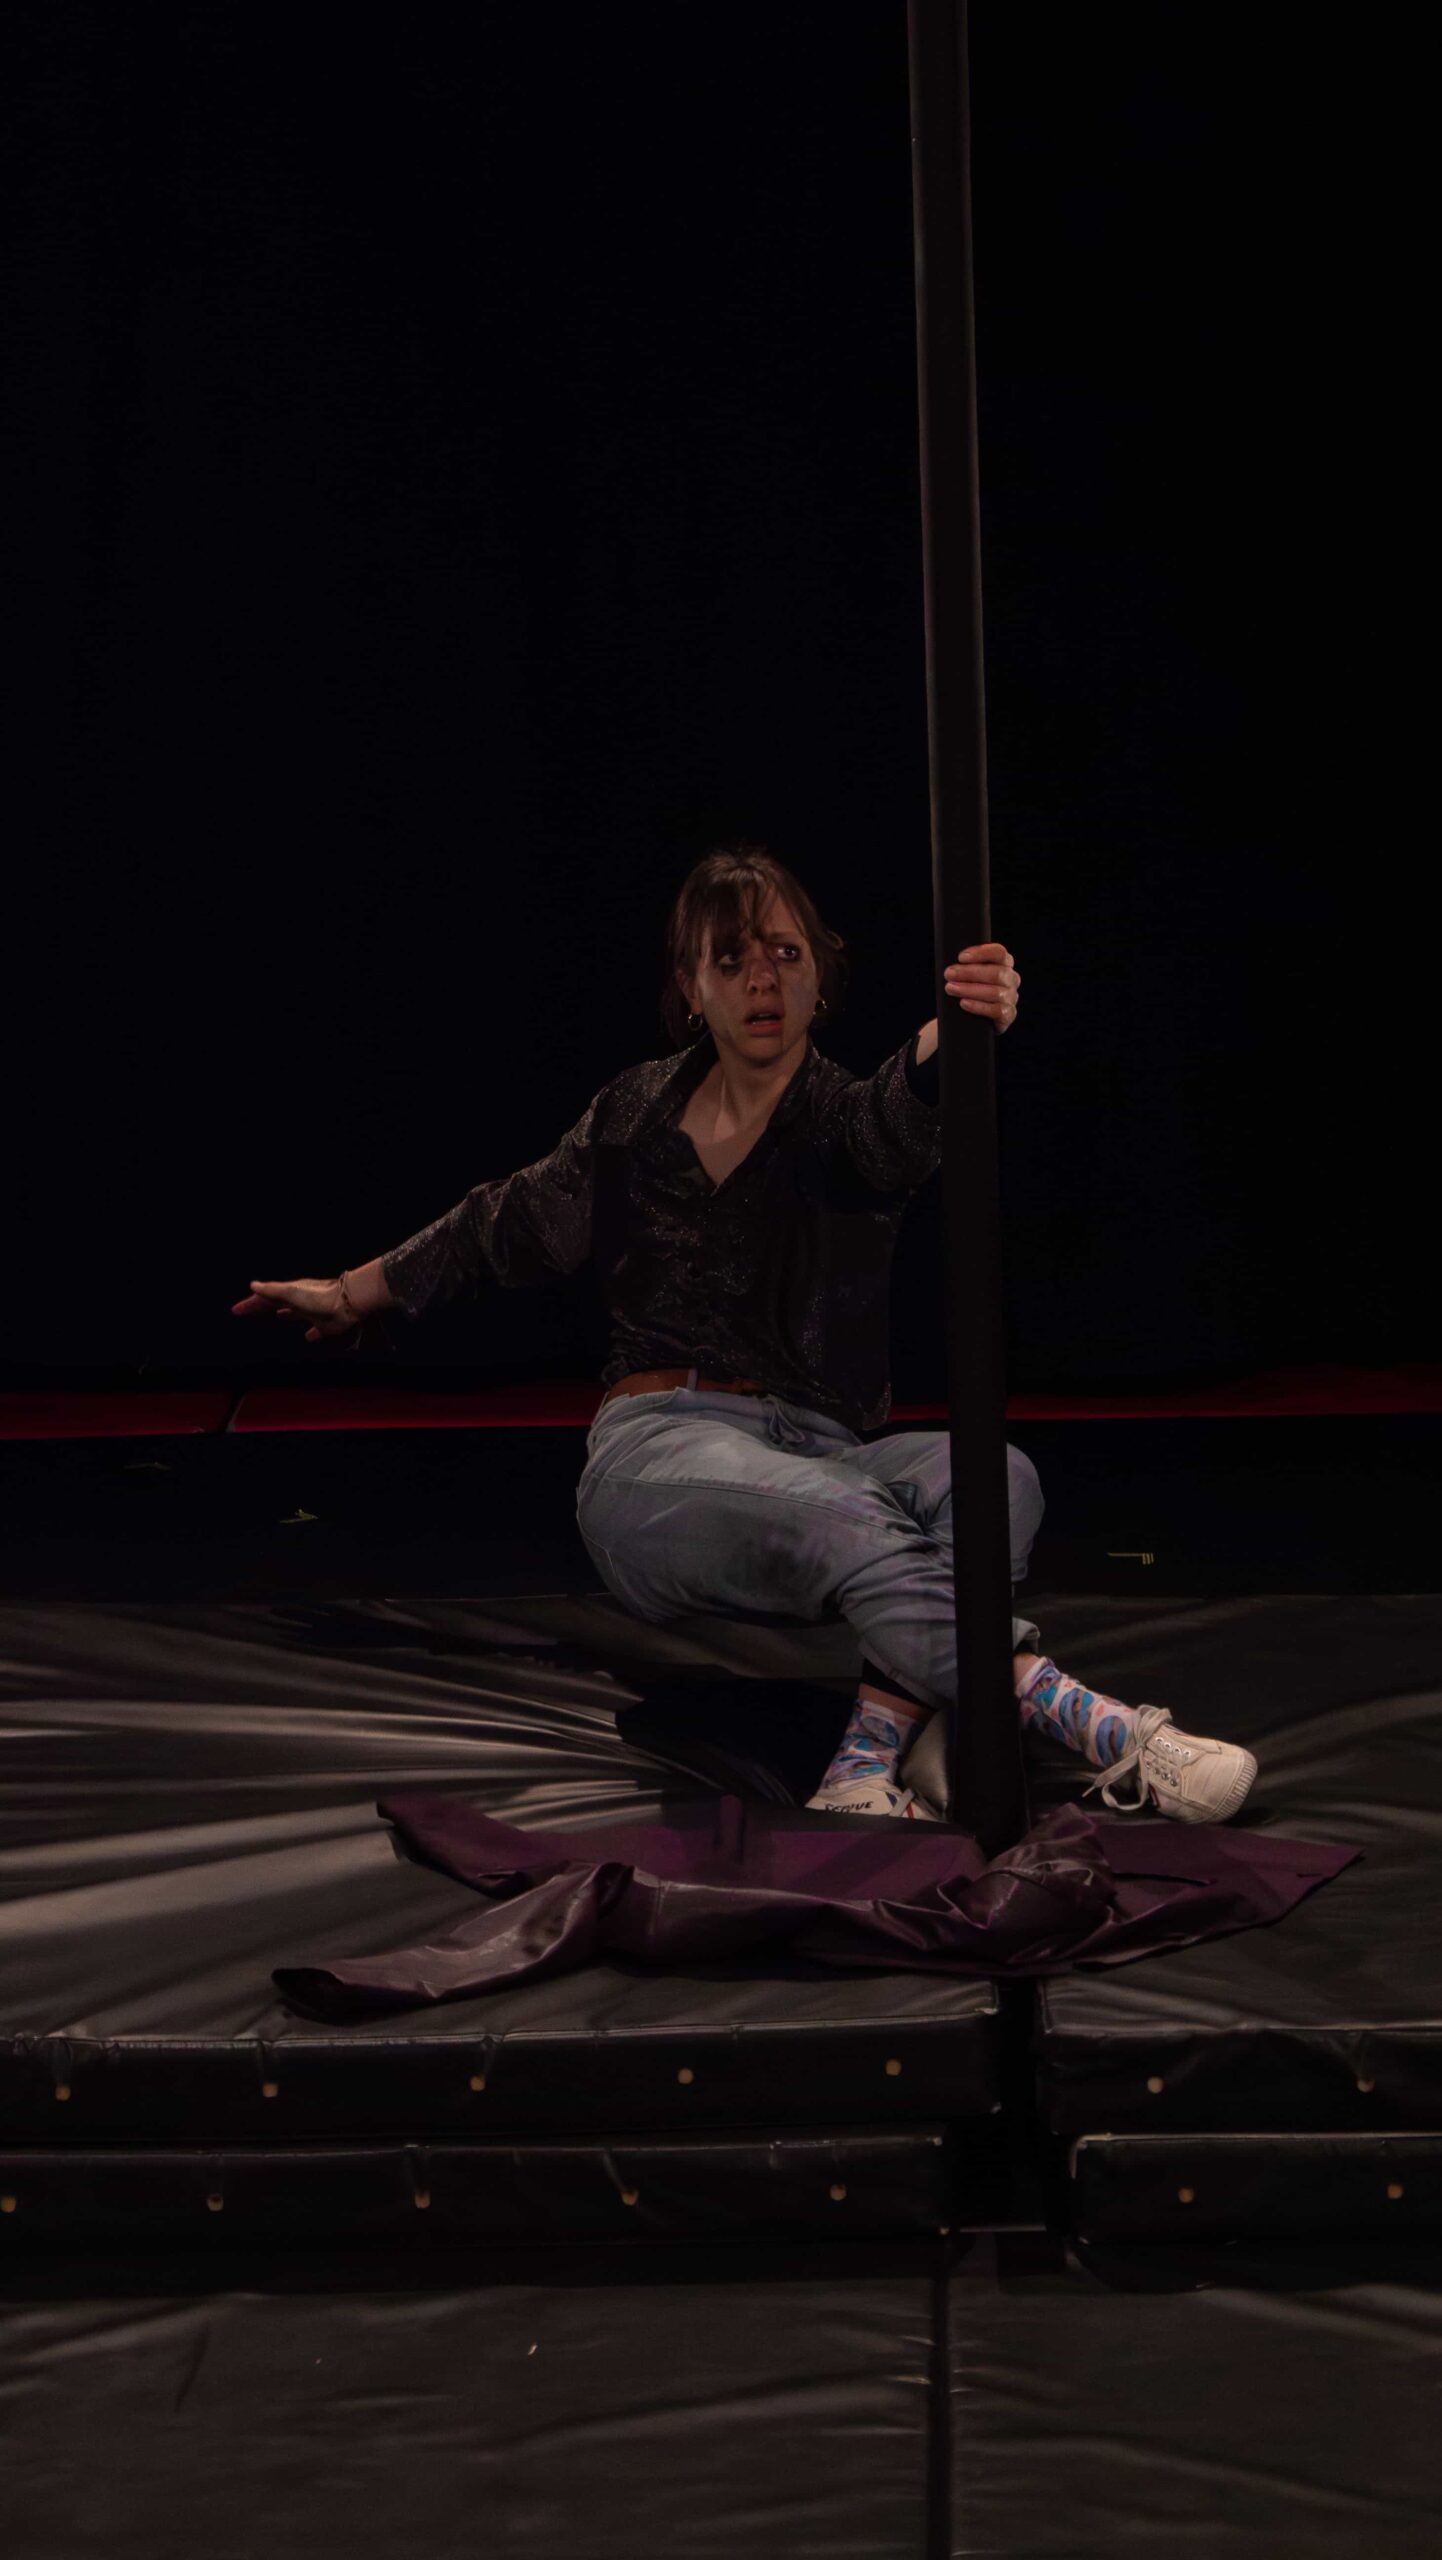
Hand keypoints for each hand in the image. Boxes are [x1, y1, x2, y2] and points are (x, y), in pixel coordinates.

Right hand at [231, 1277, 358, 1342]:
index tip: (236, 1310)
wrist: (346, 1303)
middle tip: (250, 1311)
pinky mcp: (325, 1325)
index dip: (250, 1304)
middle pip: (277, 1304)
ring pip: (296, 1313)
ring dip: (287, 1315)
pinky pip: (316, 1330)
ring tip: (279, 1317)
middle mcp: (300, 1301)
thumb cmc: (317, 1297)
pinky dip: (311, 1334)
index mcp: (289, 1293)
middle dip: (263, 1307)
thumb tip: (253, 1285)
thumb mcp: (290, 1292)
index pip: (264, 1298)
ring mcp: (313, 1312)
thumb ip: (272, 1290)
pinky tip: (308, 1337)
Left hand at [944, 942, 1019, 1031]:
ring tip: (950, 988)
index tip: (960, 957)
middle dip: (969, 973)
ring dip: (969, 989)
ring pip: (995, 992)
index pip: (999, 952)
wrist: (973, 1017)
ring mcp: (1011, 997)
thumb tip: (952, 963)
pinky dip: (978, 1006)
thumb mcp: (969, 974)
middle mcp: (1011, 979)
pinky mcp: (1008, 1015)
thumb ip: (966, 965)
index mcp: (1005, 964)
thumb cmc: (969, 989)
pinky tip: (963, 1003)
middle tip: (949, 974)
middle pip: (996, 973)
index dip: (981, 953)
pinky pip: (996, 1010)